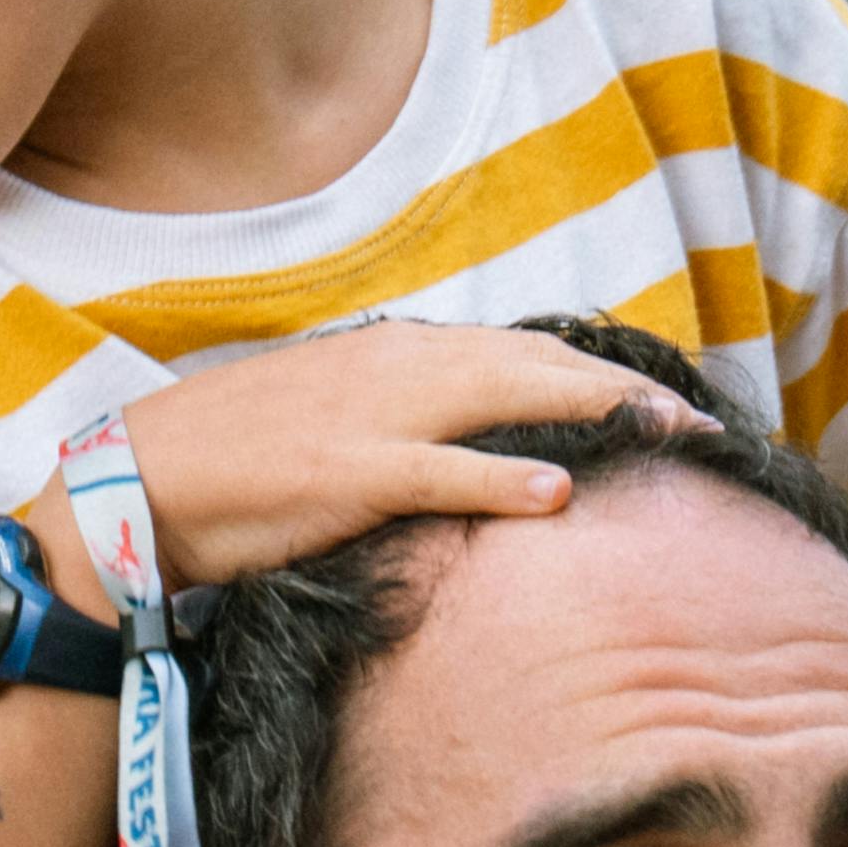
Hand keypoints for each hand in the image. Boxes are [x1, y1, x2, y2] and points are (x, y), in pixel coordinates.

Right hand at [95, 324, 692, 593]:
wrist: (142, 485)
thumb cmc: (237, 460)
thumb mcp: (335, 418)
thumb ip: (407, 419)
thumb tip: (475, 442)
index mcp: (397, 354)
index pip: (522, 353)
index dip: (599, 376)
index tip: (665, 405)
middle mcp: (398, 368)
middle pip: (538, 367)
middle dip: (628, 393)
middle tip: (706, 426)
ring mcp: (374, 418)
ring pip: (510, 402)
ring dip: (599, 417)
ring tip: (672, 439)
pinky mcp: (348, 473)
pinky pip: (442, 473)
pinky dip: (503, 480)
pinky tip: (560, 492)